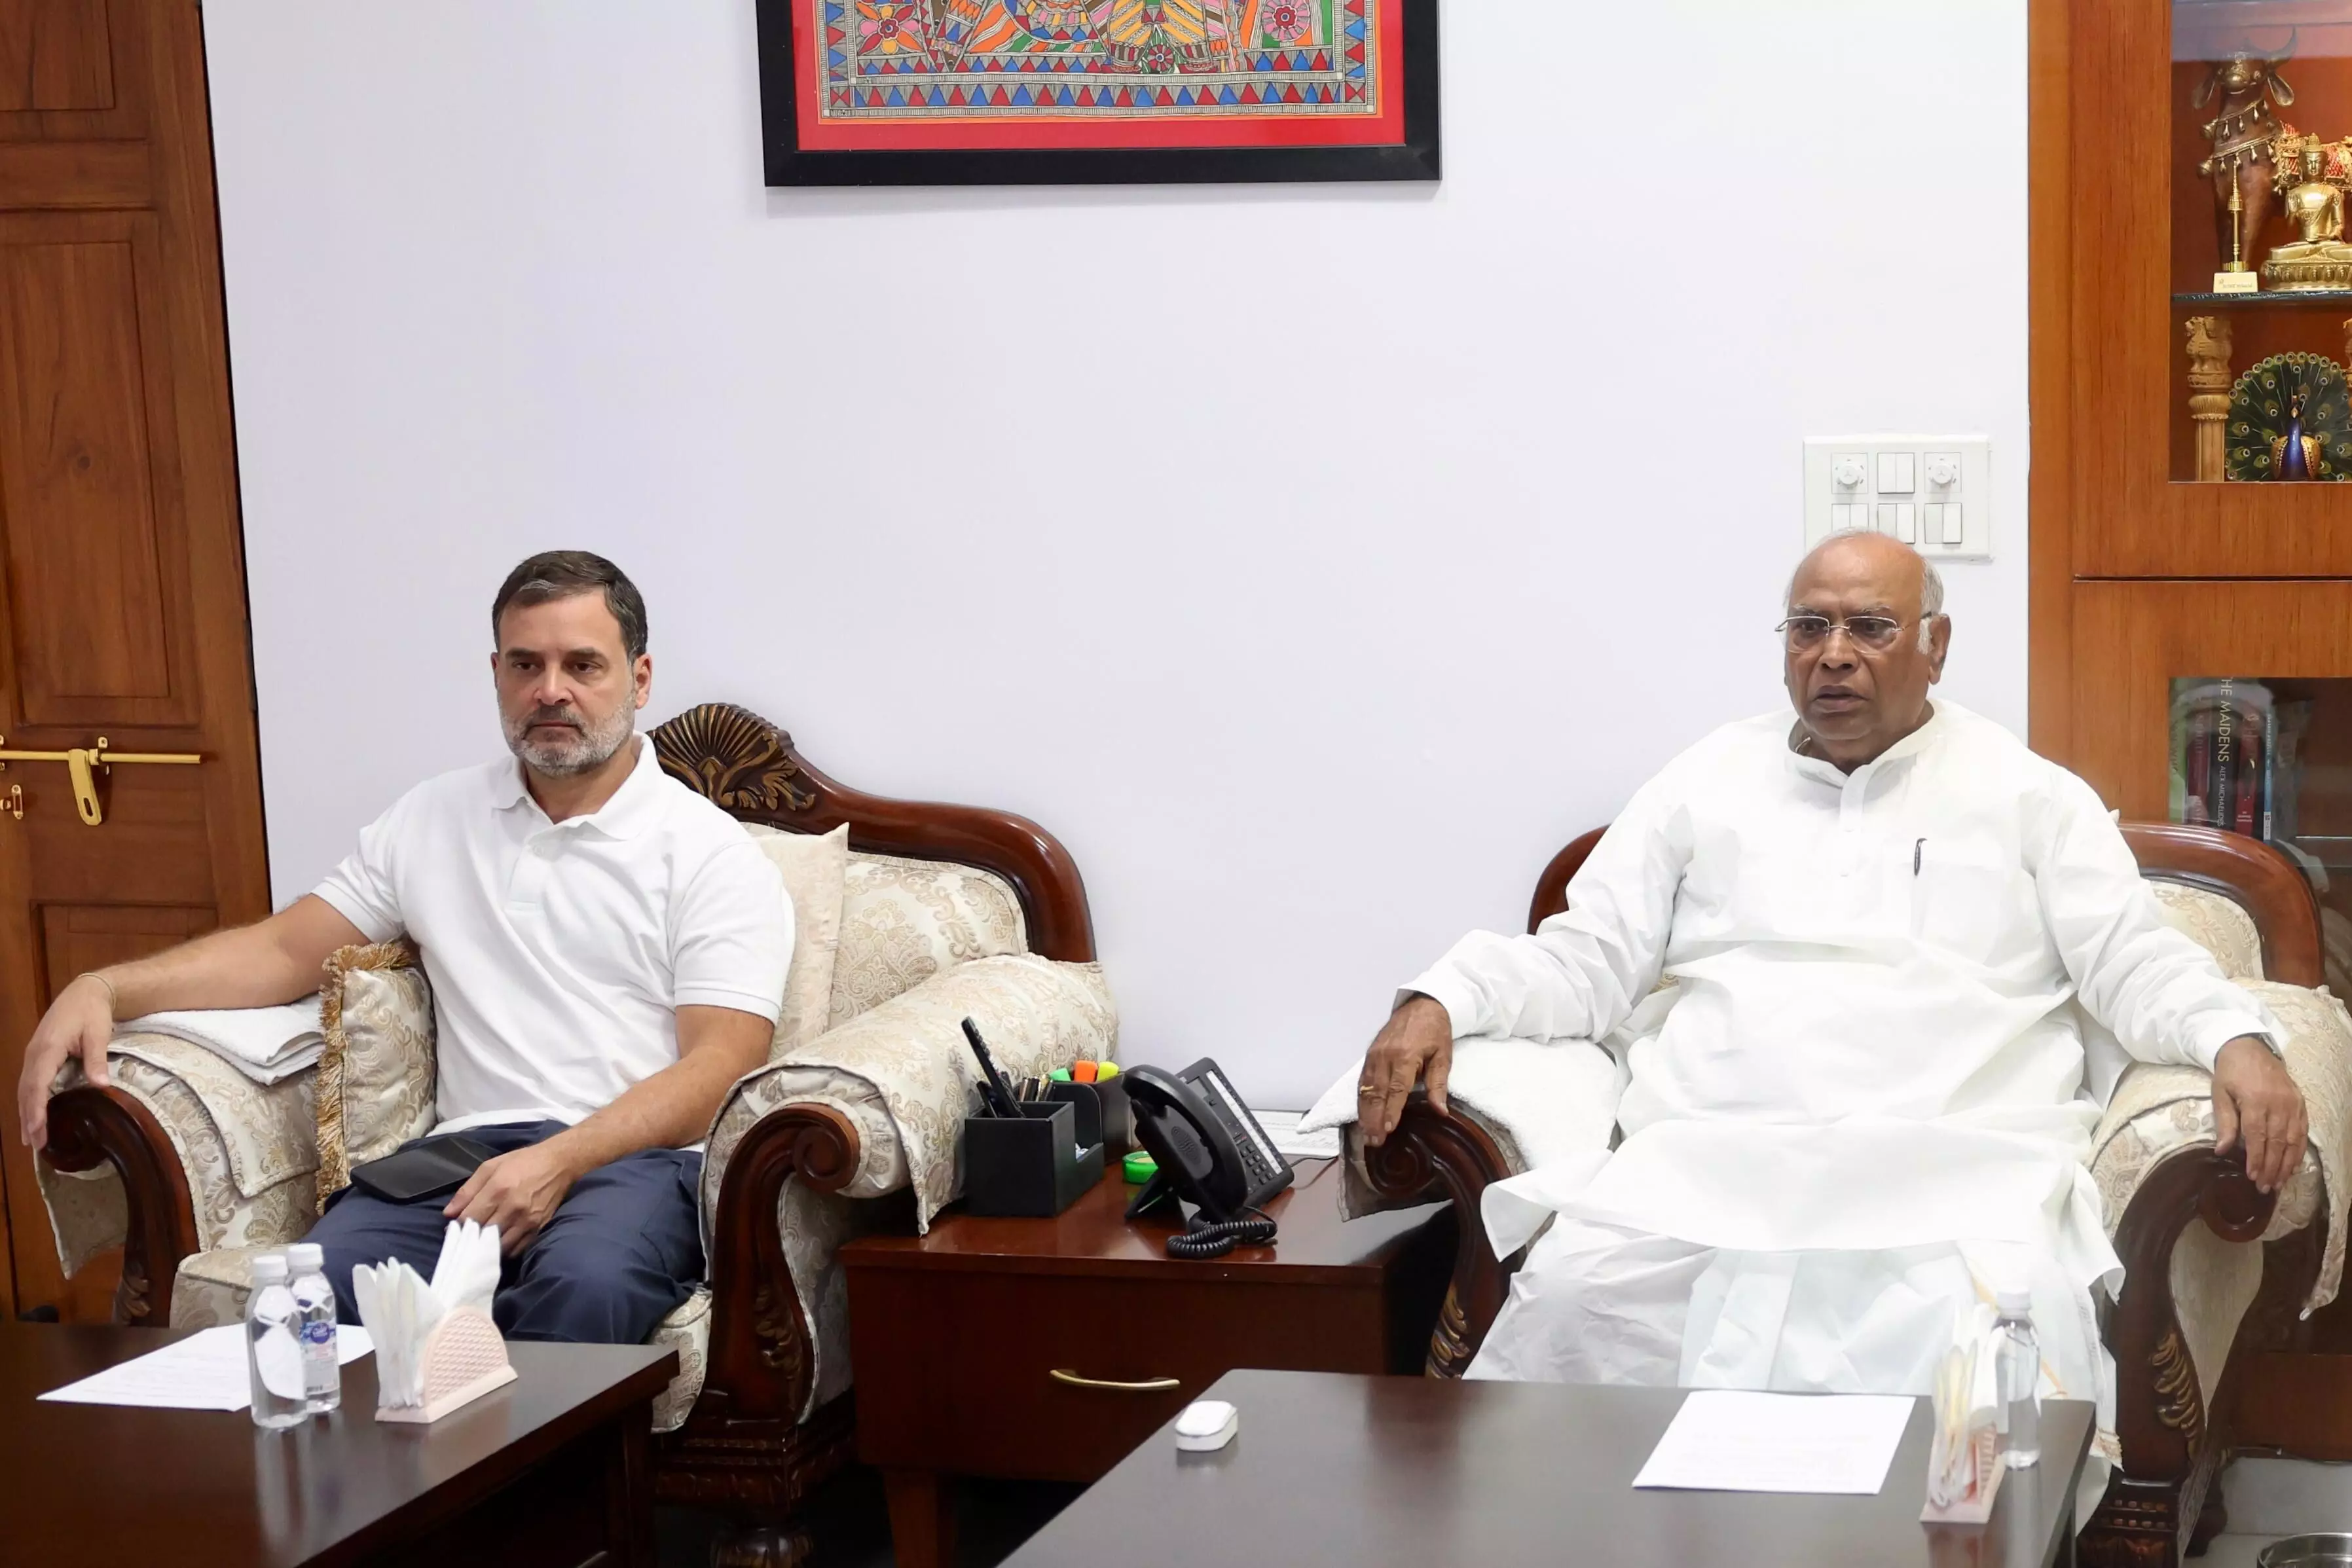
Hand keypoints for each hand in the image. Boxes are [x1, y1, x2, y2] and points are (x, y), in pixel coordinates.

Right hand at [17, 974, 116, 1149]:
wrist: (85, 991)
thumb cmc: (92, 1012)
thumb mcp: (98, 1033)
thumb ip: (96, 1059)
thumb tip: (101, 1086)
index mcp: (47, 1049)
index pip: (38, 1085)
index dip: (36, 1109)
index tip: (37, 1130)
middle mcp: (34, 1054)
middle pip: (27, 1091)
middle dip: (29, 1118)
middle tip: (35, 1144)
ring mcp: (33, 1055)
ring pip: (25, 1089)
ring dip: (26, 1113)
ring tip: (30, 1138)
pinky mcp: (37, 1056)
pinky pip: (29, 1082)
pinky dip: (29, 1101)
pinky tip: (32, 1115)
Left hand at [445, 1141, 580, 1253]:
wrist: (559, 1163)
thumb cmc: (522, 1162)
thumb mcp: (490, 1167)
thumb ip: (467, 1190)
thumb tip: (449, 1213)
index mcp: (497, 1189)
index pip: (469, 1219)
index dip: (457, 1227)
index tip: (454, 1229)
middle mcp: (512, 1208)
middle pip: (482, 1235)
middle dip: (471, 1238)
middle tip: (466, 1237)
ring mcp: (527, 1220)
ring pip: (499, 1246)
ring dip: (487, 1247)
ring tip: (482, 1242)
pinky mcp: (539, 1228)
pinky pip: (517, 1249)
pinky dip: (506, 1250)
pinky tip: (500, 1243)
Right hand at [1359, 995, 1453, 1147]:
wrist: (1422, 1005)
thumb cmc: (1435, 1032)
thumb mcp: (1443, 1056)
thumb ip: (1438, 1084)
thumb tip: (1441, 1111)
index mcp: (1405, 1056)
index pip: (1396, 1089)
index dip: (1391, 1110)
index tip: (1387, 1130)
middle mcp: (1385, 1056)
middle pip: (1376, 1093)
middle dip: (1374, 1119)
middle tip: (1374, 1141)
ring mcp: (1374, 1055)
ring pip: (1365, 1089)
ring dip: (1365, 1113)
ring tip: (1366, 1134)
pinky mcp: (1369, 1055)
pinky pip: (1362, 1081)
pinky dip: (1361, 1100)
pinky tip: (1362, 1115)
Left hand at [2212, 1035, 2307, 1194]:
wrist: (2248, 1047)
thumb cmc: (2230, 1072)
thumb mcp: (2219, 1093)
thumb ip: (2224, 1122)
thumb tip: (2222, 1150)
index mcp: (2255, 1100)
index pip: (2257, 1136)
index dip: (2256, 1158)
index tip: (2253, 1177)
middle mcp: (2277, 1104)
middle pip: (2277, 1142)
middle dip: (2271, 1167)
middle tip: (2266, 1188)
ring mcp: (2292, 1104)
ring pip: (2292, 1140)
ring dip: (2286, 1164)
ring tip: (2279, 1183)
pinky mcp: (2300, 1104)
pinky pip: (2302, 1132)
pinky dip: (2298, 1150)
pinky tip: (2293, 1165)